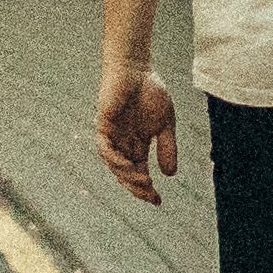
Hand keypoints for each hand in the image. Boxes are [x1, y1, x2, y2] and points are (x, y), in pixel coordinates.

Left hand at [98, 70, 179, 202]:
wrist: (136, 70)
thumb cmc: (150, 93)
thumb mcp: (165, 125)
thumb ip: (167, 147)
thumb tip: (170, 174)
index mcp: (137, 146)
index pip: (139, 173)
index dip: (146, 190)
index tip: (158, 202)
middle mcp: (122, 145)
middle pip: (126, 174)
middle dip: (137, 188)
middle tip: (150, 196)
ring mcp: (112, 137)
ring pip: (115, 165)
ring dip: (127, 176)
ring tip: (144, 182)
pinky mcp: (103, 126)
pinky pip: (105, 149)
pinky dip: (115, 160)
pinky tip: (127, 166)